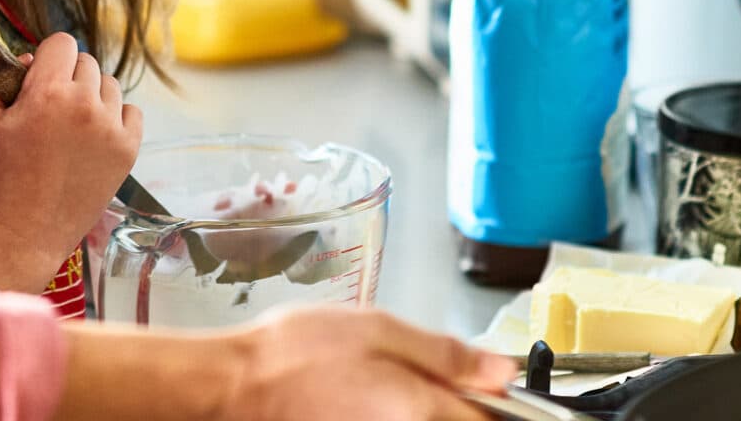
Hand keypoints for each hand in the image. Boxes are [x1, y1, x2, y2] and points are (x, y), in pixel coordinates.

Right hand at [0, 32, 141, 289]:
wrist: (29, 230)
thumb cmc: (3, 177)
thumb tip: (16, 61)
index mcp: (48, 91)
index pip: (63, 43)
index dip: (50, 55)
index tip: (43, 74)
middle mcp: (85, 103)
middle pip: (87, 62)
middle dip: (69, 76)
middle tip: (55, 104)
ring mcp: (111, 126)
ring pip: (110, 85)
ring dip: (94, 95)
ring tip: (74, 122)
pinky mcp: (129, 147)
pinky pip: (131, 111)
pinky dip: (117, 117)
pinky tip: (96, 135)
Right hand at [221, 305, 516, 420]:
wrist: (241, 386)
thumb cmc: (300, 351)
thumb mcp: (377, 328)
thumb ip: (444, 351)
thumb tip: (499, 369)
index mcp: (421, 408)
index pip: (491, 418)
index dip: (497, 398)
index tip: (489, 380)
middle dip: (455, 400)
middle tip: (428, 371)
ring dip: (422, 406)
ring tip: (388, 379)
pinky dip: (394, 411)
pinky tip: (368, 395)